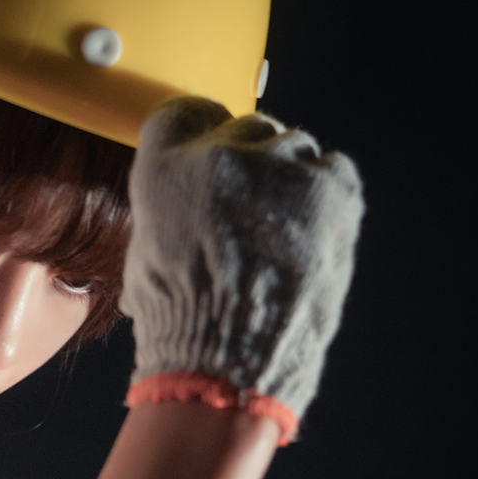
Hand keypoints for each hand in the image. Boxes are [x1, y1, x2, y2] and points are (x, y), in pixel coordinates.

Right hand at [120, 96, 364, 439]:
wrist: (229, 363)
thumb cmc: (181, 326)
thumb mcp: (144, 261)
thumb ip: (166, 216)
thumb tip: (179, 214)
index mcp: (163, 172)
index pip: (183, 115)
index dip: (200, 134)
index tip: (210, 149)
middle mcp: (220, 158)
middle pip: (245, 127)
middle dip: (249, 161)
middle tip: (251, 206)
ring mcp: (280, 170)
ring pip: (292, 145)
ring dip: (289, 178)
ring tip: (282, 229)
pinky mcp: (330, 189)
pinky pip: (333, 167)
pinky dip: (326, 192)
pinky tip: (310, 231)